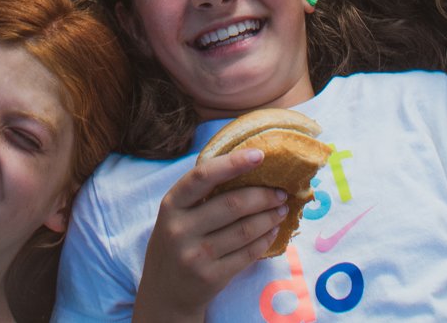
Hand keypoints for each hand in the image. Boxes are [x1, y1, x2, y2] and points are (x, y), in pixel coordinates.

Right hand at [133, 149, 288, 319]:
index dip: (233, 163)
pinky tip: (273, 231)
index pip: (203, 176)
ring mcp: (195, 255)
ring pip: (245, 230)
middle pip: (232, 204)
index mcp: (171, 205)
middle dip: (263, 195)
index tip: (259, 155)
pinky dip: (265, 240)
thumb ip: (200, 194)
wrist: (164, 291)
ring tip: (282, 209)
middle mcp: (180, 229)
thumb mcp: (176, 214)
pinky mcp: (211, 277)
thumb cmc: (176, 241)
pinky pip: (248, 254)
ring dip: (270, 217)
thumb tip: (245, 167)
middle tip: (281, 192)